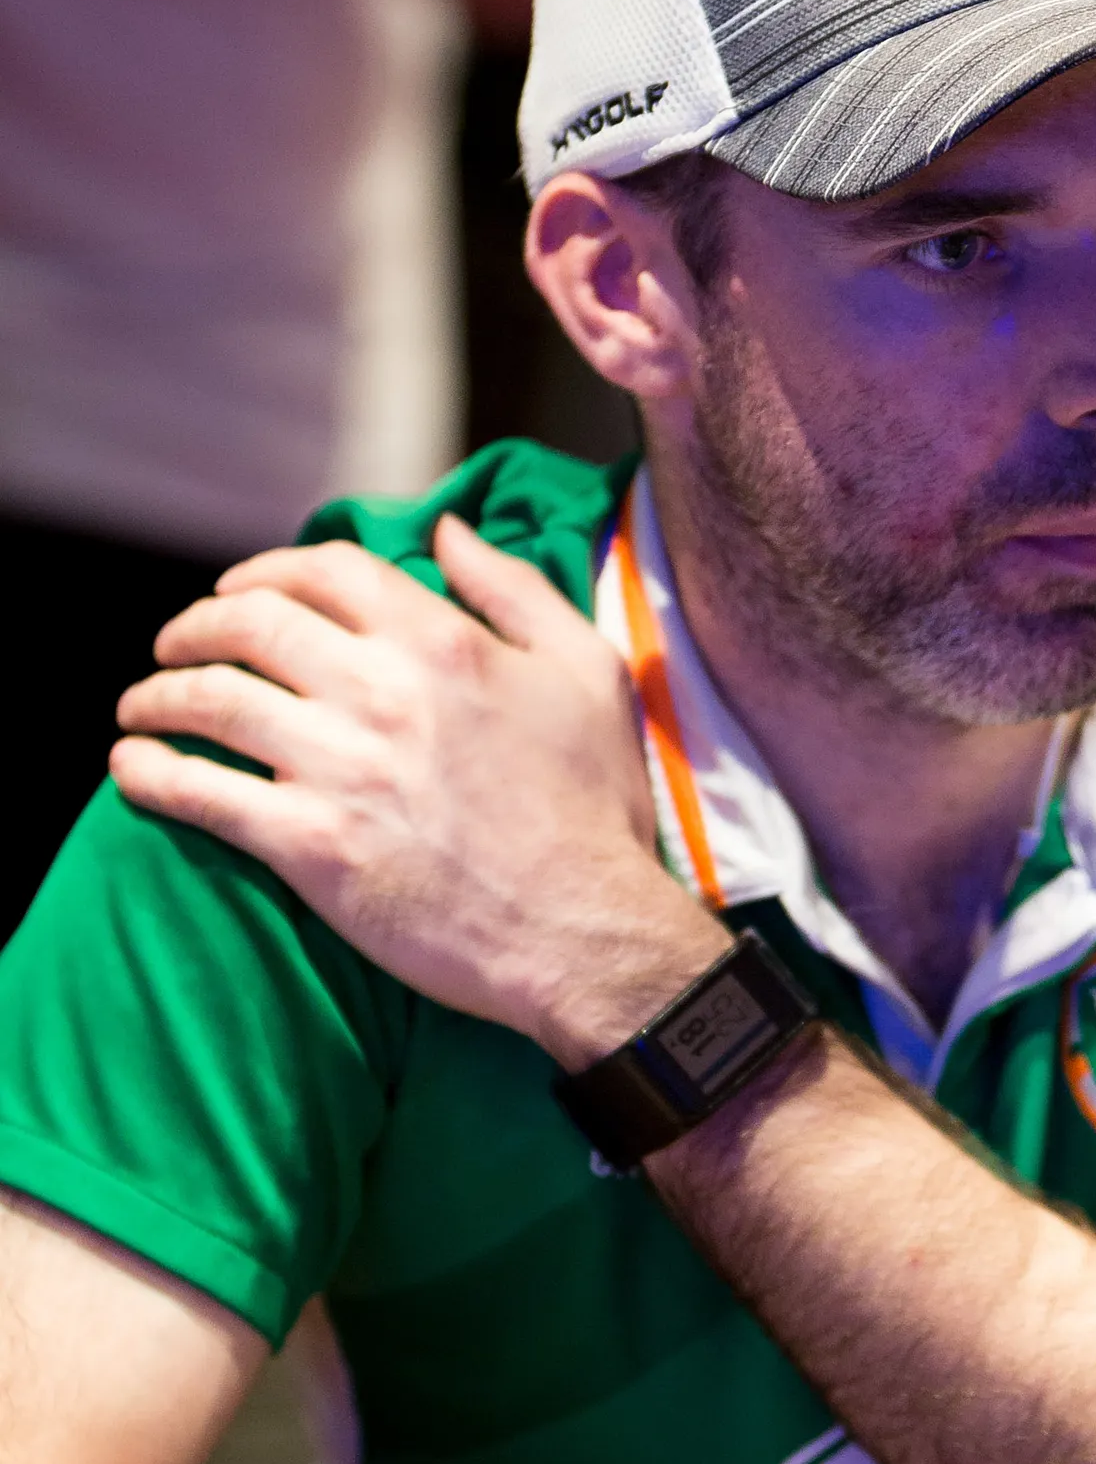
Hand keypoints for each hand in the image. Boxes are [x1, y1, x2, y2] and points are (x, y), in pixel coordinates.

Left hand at [110, 518, 726, 1061]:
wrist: (585, 932)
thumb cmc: (596, 809)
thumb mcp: (587, 672)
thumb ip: (515, 590)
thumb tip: (450, 531)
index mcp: (442, 642)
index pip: (324, 571)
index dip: (267, 570)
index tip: (239, 590)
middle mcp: (381, 691)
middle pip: (249, 624)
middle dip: (196, 626)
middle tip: (176, 645)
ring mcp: (339, 768)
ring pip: (209, 700)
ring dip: (158, 695)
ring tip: (142, 707)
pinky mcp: (310, 846)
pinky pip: (200, 794)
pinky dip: (150, 773)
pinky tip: (132, 768)